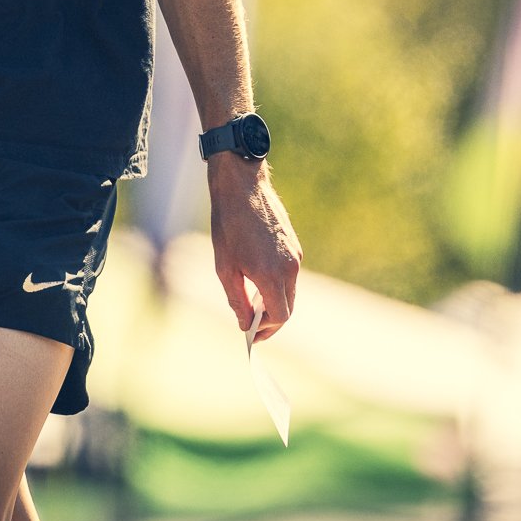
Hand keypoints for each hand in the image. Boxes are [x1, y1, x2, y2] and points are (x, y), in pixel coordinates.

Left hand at [208, 153, 300, 341]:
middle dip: (271, 320)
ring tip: (251, 303)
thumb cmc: (228, 226)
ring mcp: (295, 255)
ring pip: (290, 291)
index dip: (265, 329)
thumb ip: (237, 300)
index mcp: (272, 275)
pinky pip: (290, 274)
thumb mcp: (224, 267)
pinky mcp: (295, 246)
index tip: (250, 333)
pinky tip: (258, 280)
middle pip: (288, 307)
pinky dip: (277, 285)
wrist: (242, 187)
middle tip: (251, 325)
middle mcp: (290, 267)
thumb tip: (245, 324)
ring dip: (274, 302)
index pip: (279, 316)